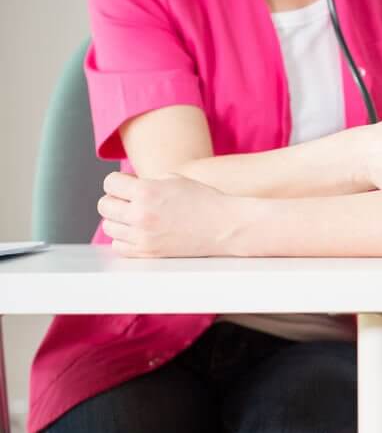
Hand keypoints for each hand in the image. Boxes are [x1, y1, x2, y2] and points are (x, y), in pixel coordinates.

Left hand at [98, 172, 242, 256]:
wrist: (226, 226)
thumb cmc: (204, 201)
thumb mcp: (174, 179)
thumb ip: (145, 182)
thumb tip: (123, 187)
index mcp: (147, 191)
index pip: (110, 183)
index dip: (118, 182)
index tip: (128, 186)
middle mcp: (141, 214)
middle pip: (104, 205)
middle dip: (116, 200)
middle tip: (131, 202)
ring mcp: (144, 236)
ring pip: (109, 227)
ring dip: (119, 220)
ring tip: (137, 218)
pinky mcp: (149, 253)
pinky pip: (119, 246)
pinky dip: (125, 239)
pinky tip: (140, 233)